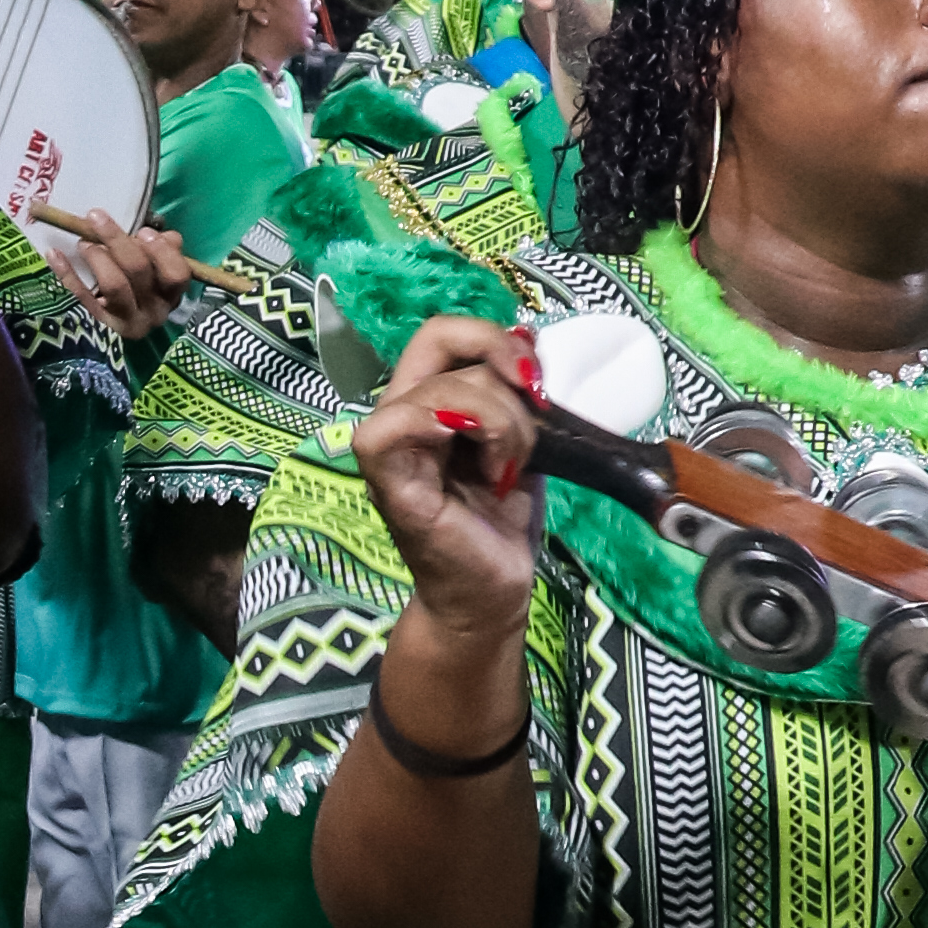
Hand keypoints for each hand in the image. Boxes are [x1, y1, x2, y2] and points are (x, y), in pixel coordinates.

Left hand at [44, 210, 190, 341]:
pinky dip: (67, 274)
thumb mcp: (157, 270)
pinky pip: (82, 297)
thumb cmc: (141, 288)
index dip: (161, 251)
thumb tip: (161, 234)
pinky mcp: (98, 324)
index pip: (176, 274)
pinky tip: (54, 254)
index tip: (143, 231)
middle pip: (139, 272)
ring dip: (97, 258)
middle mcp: (152, 311)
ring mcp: (124, 320)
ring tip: (83, 241)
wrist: (117, 332)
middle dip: (118, 241)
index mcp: (170, 294)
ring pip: (114, 286)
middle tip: (96, 218)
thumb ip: (163, 250)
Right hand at [352, 313, 543, 656]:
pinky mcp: (388, 483)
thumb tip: (528, 339)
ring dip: (503, 422)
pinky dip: (450, 428)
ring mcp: (389, 448)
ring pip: (443, 387)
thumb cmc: (501, 522)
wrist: (492, 594)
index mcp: (429, 401)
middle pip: (436, 338)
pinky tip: (486, 468)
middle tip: (538, 403)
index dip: (494, 336)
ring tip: (511, 469)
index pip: (444, 333)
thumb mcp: (521, 442)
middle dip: (501, 360)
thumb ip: (515, 396)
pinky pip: (392, 428)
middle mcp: (401, 414)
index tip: (539, 380)